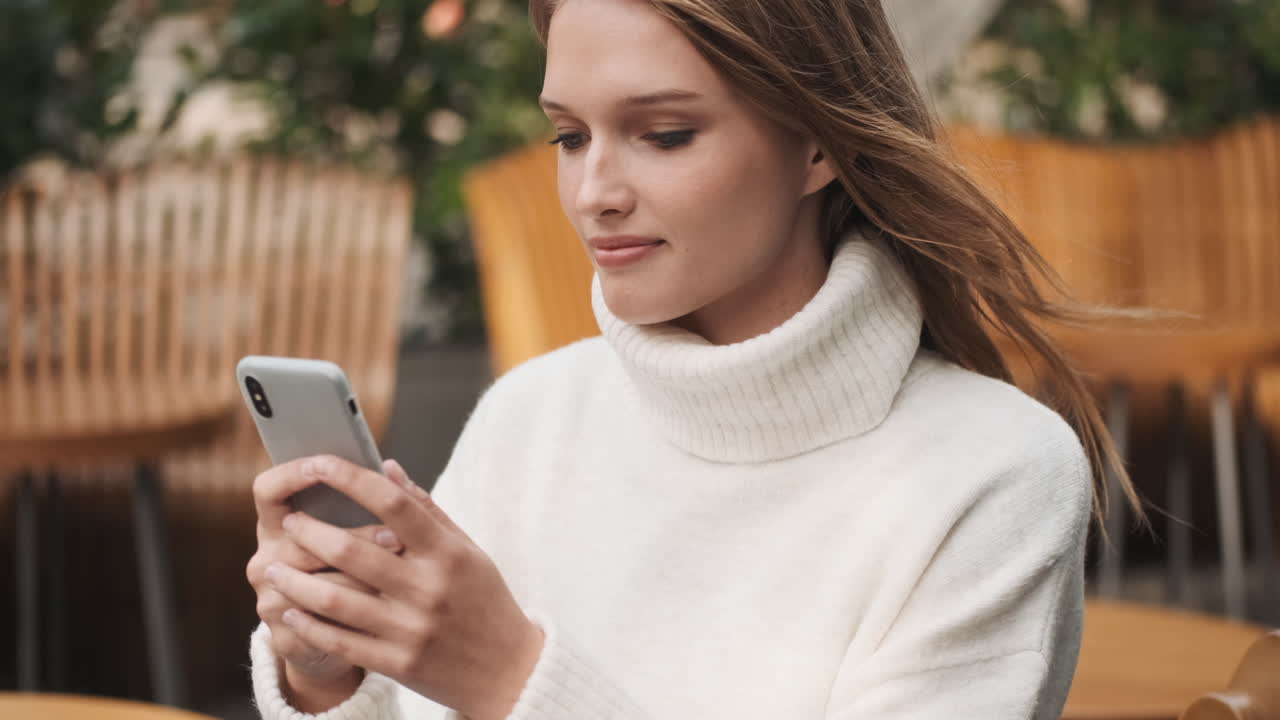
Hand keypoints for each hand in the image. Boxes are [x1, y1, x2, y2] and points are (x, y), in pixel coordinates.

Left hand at [262, 456, 544, 719]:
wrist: (508, 672)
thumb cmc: (485, 602)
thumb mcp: (467, 551)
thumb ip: (427, 510)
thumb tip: (388, 469)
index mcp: (447, 553)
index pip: (392, 504)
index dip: (350, 479)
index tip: (320, 464)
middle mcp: (428, 589)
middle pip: (352, 552)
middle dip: (310, 533)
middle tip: (289, 523)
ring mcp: (410, 629)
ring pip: (335, 600)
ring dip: (295, 581)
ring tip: (273, 568)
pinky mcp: (396, 663)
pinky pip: (339, 641)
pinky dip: (308, 624)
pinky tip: (291, 610)